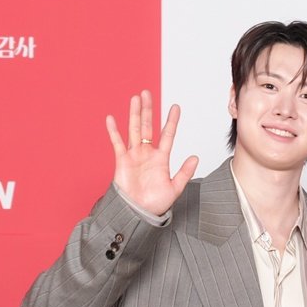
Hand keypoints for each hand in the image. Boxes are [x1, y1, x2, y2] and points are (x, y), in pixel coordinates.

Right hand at [105, 90, 198, 216]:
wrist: (138, 213)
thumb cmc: (155, 204)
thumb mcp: (175, 188)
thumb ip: (184, 172)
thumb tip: (195, 157)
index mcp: (161, 158)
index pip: (167, 134)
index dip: (171, 121)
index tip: (176, 107)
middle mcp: (147, 153)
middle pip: (148, 126)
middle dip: (148, 109)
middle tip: (147, 93)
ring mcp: (134, 155)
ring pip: (134, 129)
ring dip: (135, 114)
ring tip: (135, 98)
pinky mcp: (122, 160)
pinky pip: (117, 142)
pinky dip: (113, 131)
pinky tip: (111, 118)